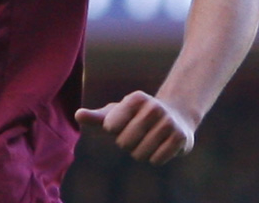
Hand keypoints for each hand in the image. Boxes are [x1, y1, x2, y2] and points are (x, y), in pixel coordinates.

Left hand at [75, 91, 195, 164]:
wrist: (176, 115)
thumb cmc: (137, 116)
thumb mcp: (117, 113)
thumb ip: (97, 117)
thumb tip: (78, 115)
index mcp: (136, 98)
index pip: (110, 127)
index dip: (116, 130)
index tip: (126, 123)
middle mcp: (153, 107)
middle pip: (124, 143)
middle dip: (128, 144)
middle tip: (139, 134)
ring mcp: (168, 122)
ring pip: (140, 154)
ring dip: (141, 152)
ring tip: (150, 139)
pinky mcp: (180, 137)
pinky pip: (156, 160)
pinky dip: (155, 158)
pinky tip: (162, 146)